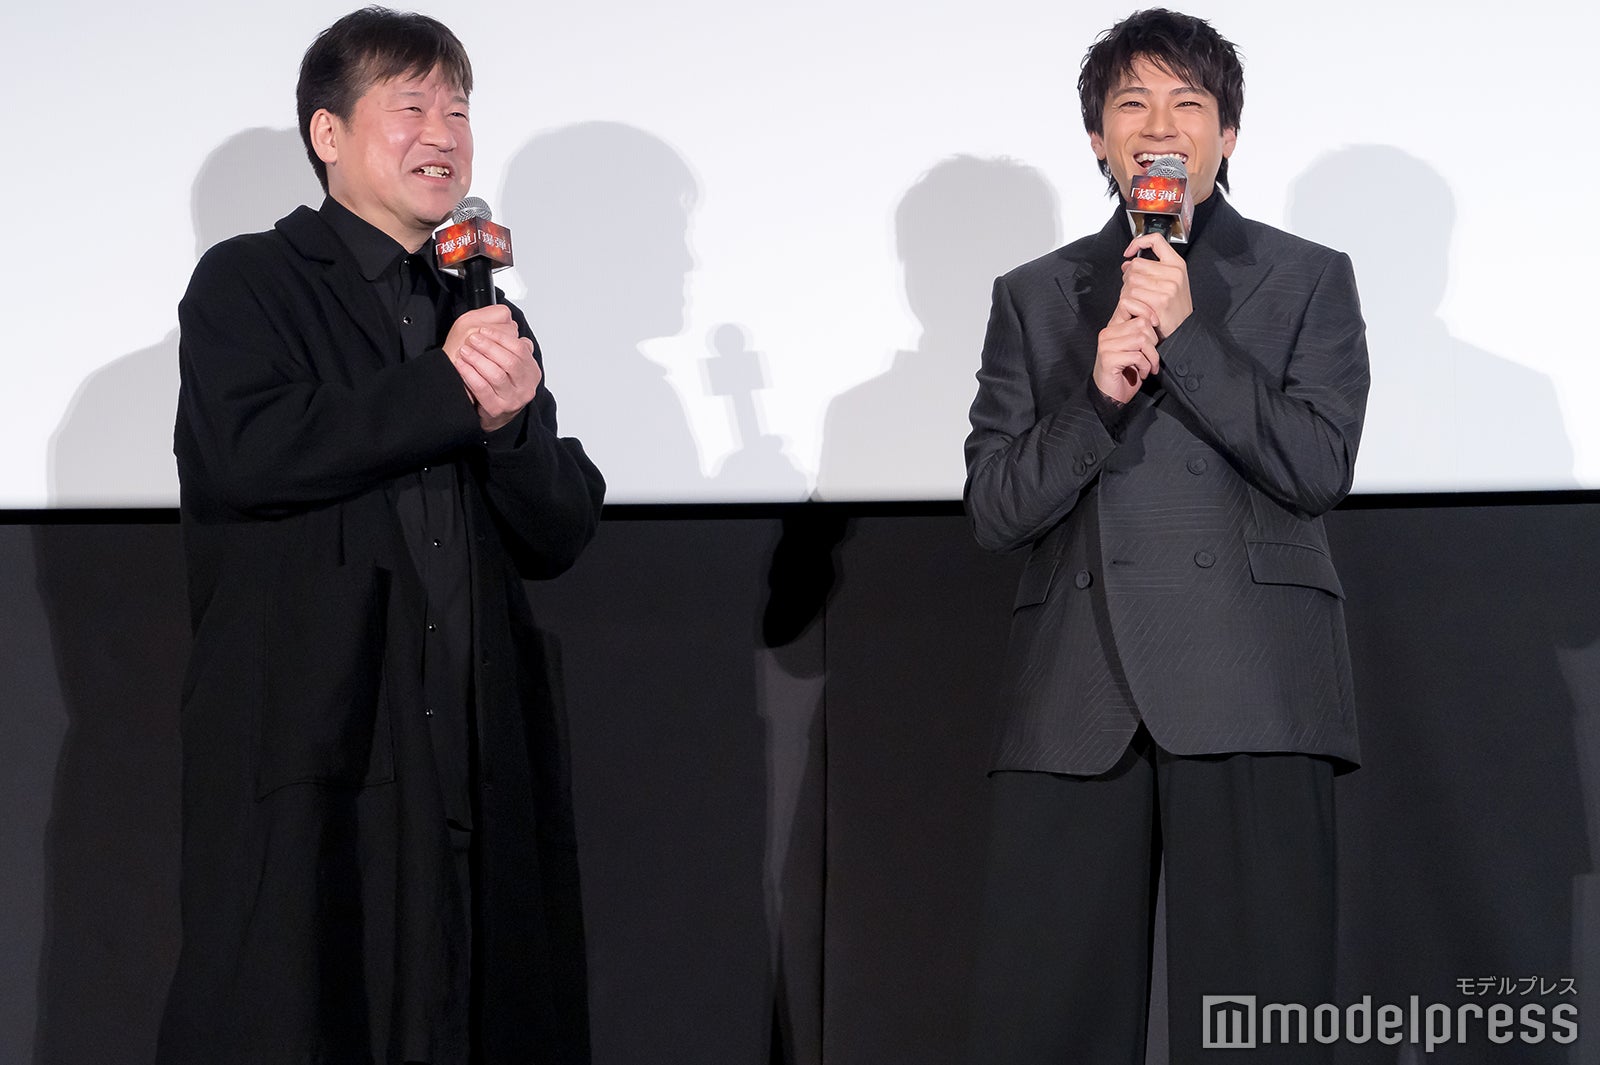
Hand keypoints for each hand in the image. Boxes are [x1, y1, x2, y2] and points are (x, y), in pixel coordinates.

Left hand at [444, 306, 541, 431]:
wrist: (493, 415)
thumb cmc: (500, 385)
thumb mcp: (512, 364)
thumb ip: (513, 345)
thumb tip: (510, 324)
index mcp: (532, 372)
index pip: (520, 349)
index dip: (501, 337)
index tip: (484, 330)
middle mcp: (526, 387)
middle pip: (510, 361)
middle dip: (489, 346)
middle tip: (473, 338)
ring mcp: (513, 400)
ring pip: (496, 374)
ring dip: (478, 359)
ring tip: (465, 350)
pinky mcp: (497, 409)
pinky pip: (482, 388)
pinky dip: (469, 374)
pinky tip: (461, 364)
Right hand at [1093, 305, 1160, 403]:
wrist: (1110, 397)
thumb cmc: (1125, 374)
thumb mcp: (1135, 349)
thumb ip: (1140, 332)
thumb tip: (1155, 319)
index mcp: (1113, 327)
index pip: (1129, 304)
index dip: (1147, 311)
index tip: (1156, 326)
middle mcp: (1107, 334)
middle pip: (1142, 324)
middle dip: (1154, 342)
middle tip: (1151, 357)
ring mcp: (1106, 346)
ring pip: (1141, 339)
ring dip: (1151, 356)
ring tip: (1149, 366)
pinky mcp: (1108, 359)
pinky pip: (1137, 356)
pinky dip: (1145, 366)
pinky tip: (1142, 374)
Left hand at [1118, 232, 1192, 338]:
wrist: (1183, 330)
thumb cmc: (1174, 309)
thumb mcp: (1170, 283)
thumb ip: (1150, 270)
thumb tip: (1127, 262)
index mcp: (1177, 265)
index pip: (1156, 241)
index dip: (1138, 242)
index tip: (1129, 251)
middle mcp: (1174, 273)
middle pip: (1136, 264)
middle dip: (1129, 277)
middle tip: (1135, 290)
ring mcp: (1168, 286)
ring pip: (1131, 280)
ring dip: (1126, 292)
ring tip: (1137, 301)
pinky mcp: (1159, 300)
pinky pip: (1131, 295)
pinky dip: (1128, 302)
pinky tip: (1137, 308)